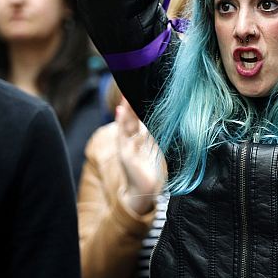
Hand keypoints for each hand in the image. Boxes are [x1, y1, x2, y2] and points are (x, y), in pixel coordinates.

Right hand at [116, 99, 164, 215]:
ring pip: (125, 126)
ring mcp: (125, 147)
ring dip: (125, 112)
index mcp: (134, 137)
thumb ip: (150, 132)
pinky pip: (125, 140)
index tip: (136, 88)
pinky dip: (124, 128)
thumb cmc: (149, 167)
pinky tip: (123, 116)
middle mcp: (127, 140)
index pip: (134, 117)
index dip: (133, 104)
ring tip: (125, 99)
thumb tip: (154, 119)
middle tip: (129, 88)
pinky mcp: (126, 157)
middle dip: (128, 104)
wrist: (145, 190)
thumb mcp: (151, 147)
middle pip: (128, 118)